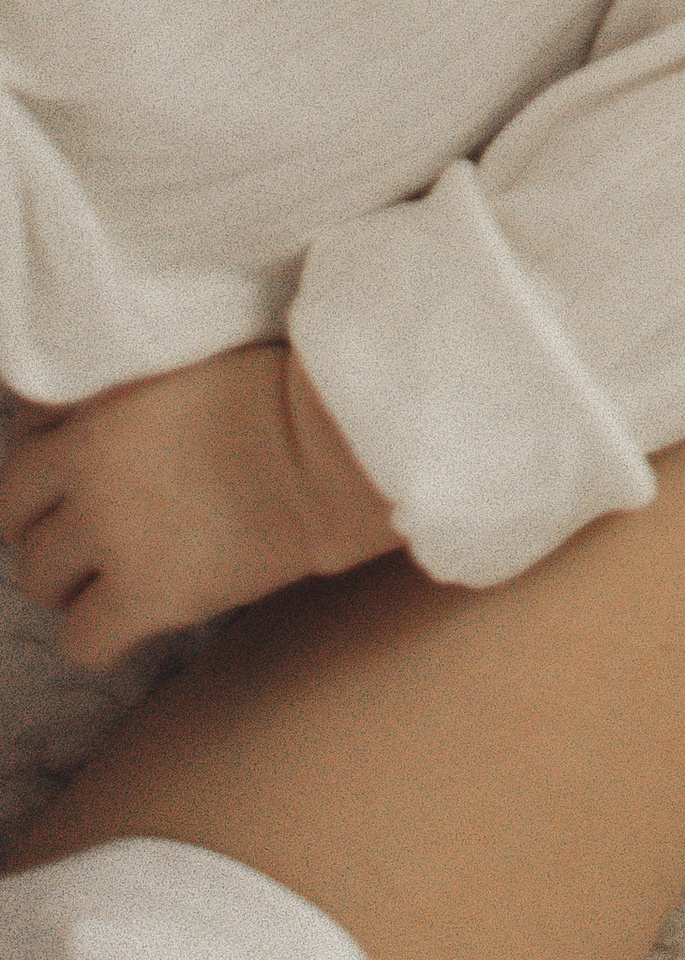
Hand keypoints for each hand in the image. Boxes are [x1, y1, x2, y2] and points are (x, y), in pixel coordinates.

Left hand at [1, 347, 394, 668]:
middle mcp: (88, 471)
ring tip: (115, 576)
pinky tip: (133, 619)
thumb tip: (90, 410)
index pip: (19, 451)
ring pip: (39, 582)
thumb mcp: (186, 363)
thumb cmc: (281, 391)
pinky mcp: (145, 595)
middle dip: (48, 529)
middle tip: (93, 535)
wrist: (333, 446)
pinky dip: (100, 635)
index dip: (44, 471)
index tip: (73, 481)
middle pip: (16, 522)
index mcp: (97, 410)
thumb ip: (124, 391)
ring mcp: (112, 535)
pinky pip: (81, 640)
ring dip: (70, 582)